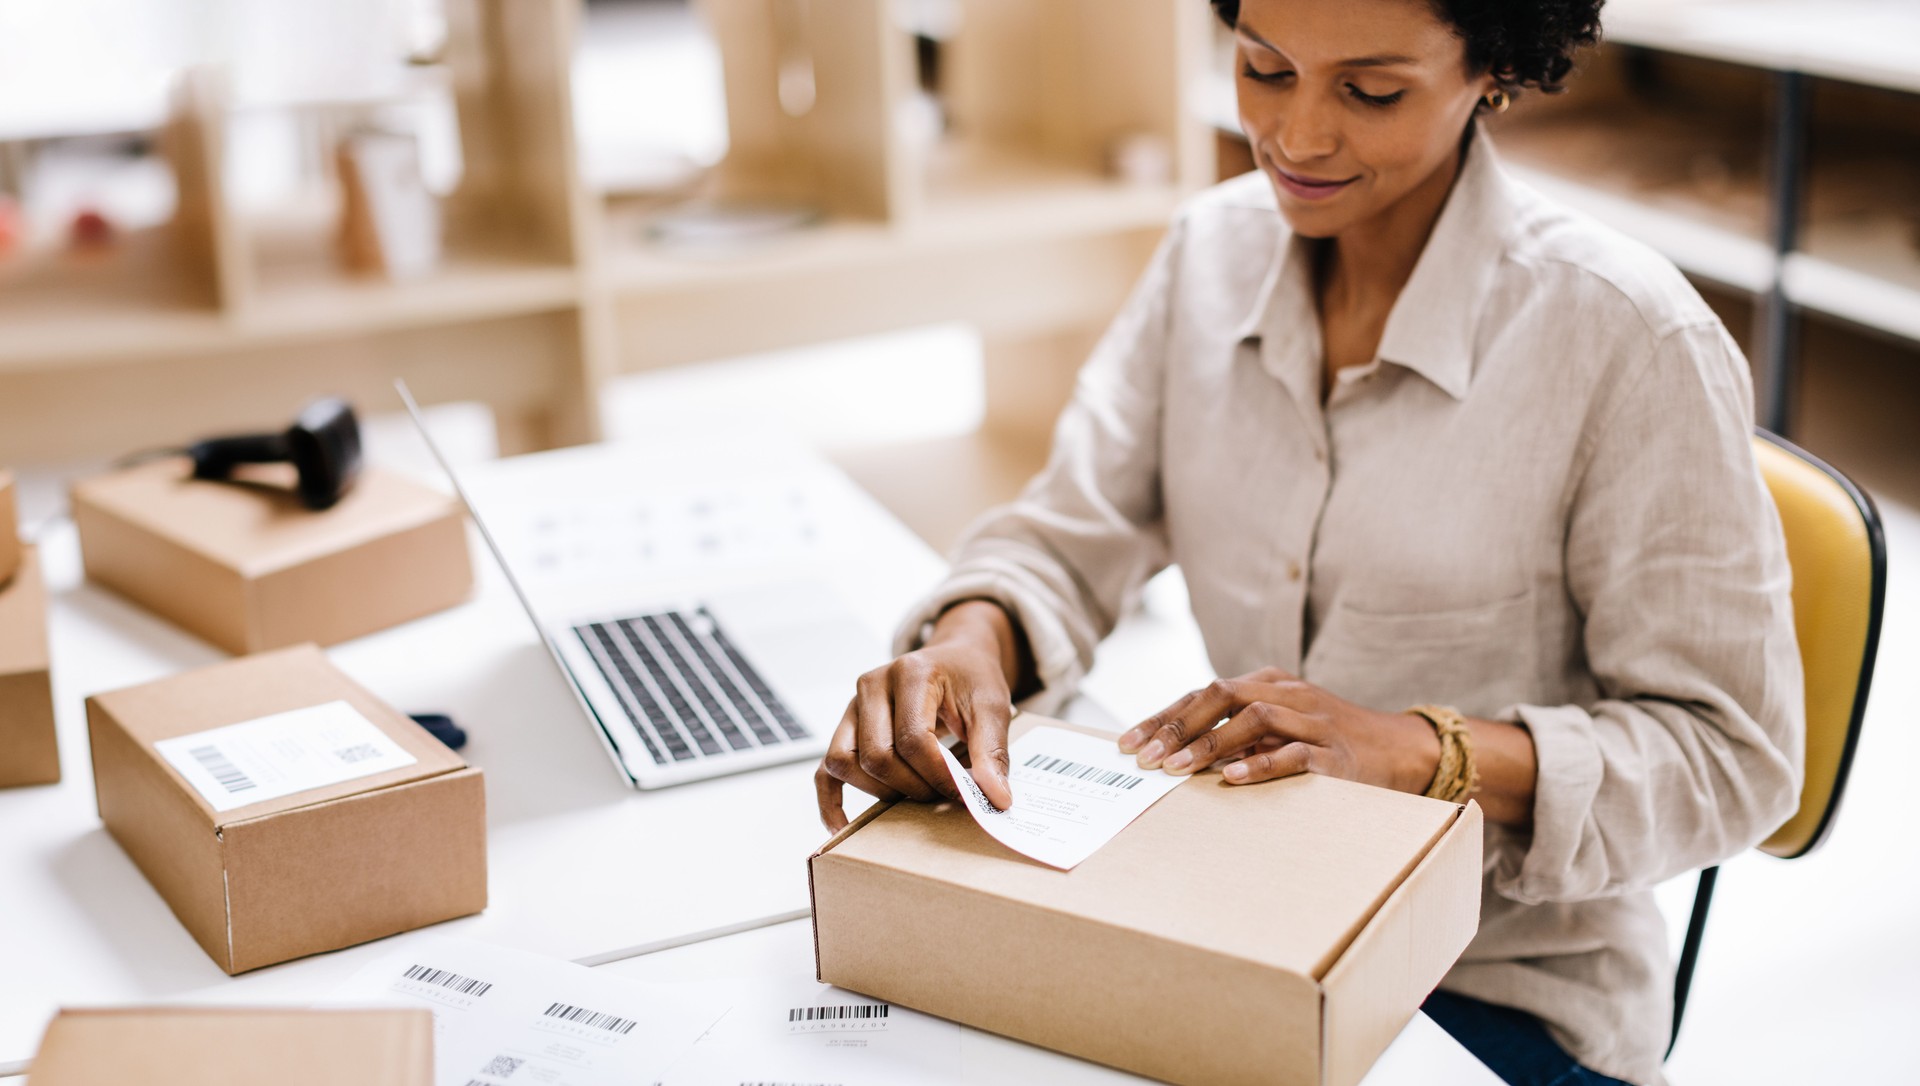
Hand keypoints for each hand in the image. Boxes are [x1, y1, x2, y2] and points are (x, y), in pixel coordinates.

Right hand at [814, 602, 1019, 831]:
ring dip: (879, 791)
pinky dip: (830, 800)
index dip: (938, 775)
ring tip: (913, 795)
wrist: (956, 658)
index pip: (913, 739)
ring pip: (844, 762)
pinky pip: (825, 767)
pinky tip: (842, 826)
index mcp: (910, 673)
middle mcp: (872, 685)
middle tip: (941, 794)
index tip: (964, 792)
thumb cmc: (971, 678)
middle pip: (876, 755)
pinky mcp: (846, 727)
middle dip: (912, 787)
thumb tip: (995, 797)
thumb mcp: (991, 707)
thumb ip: (992, 751)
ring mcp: (853, 706)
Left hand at [1117, 667, 1440, 791]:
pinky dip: (1261, 763)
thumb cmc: (1328, 742)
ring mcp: (1313, 721)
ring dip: (1209, 744)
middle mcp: (1288, 694)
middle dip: (1176, 726)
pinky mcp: (1335, 754)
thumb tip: (1172, 751)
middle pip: (1221, 695)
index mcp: (1269, 683)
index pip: (1204, 693)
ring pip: (1253, 719)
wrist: (1400, 750)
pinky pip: (1294, 754)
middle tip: (1144, 757)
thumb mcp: (1280, 727)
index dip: (1163, 717)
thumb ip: (1236, 731)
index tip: (1128, 743)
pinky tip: (1233, 777)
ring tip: (1175, 769)